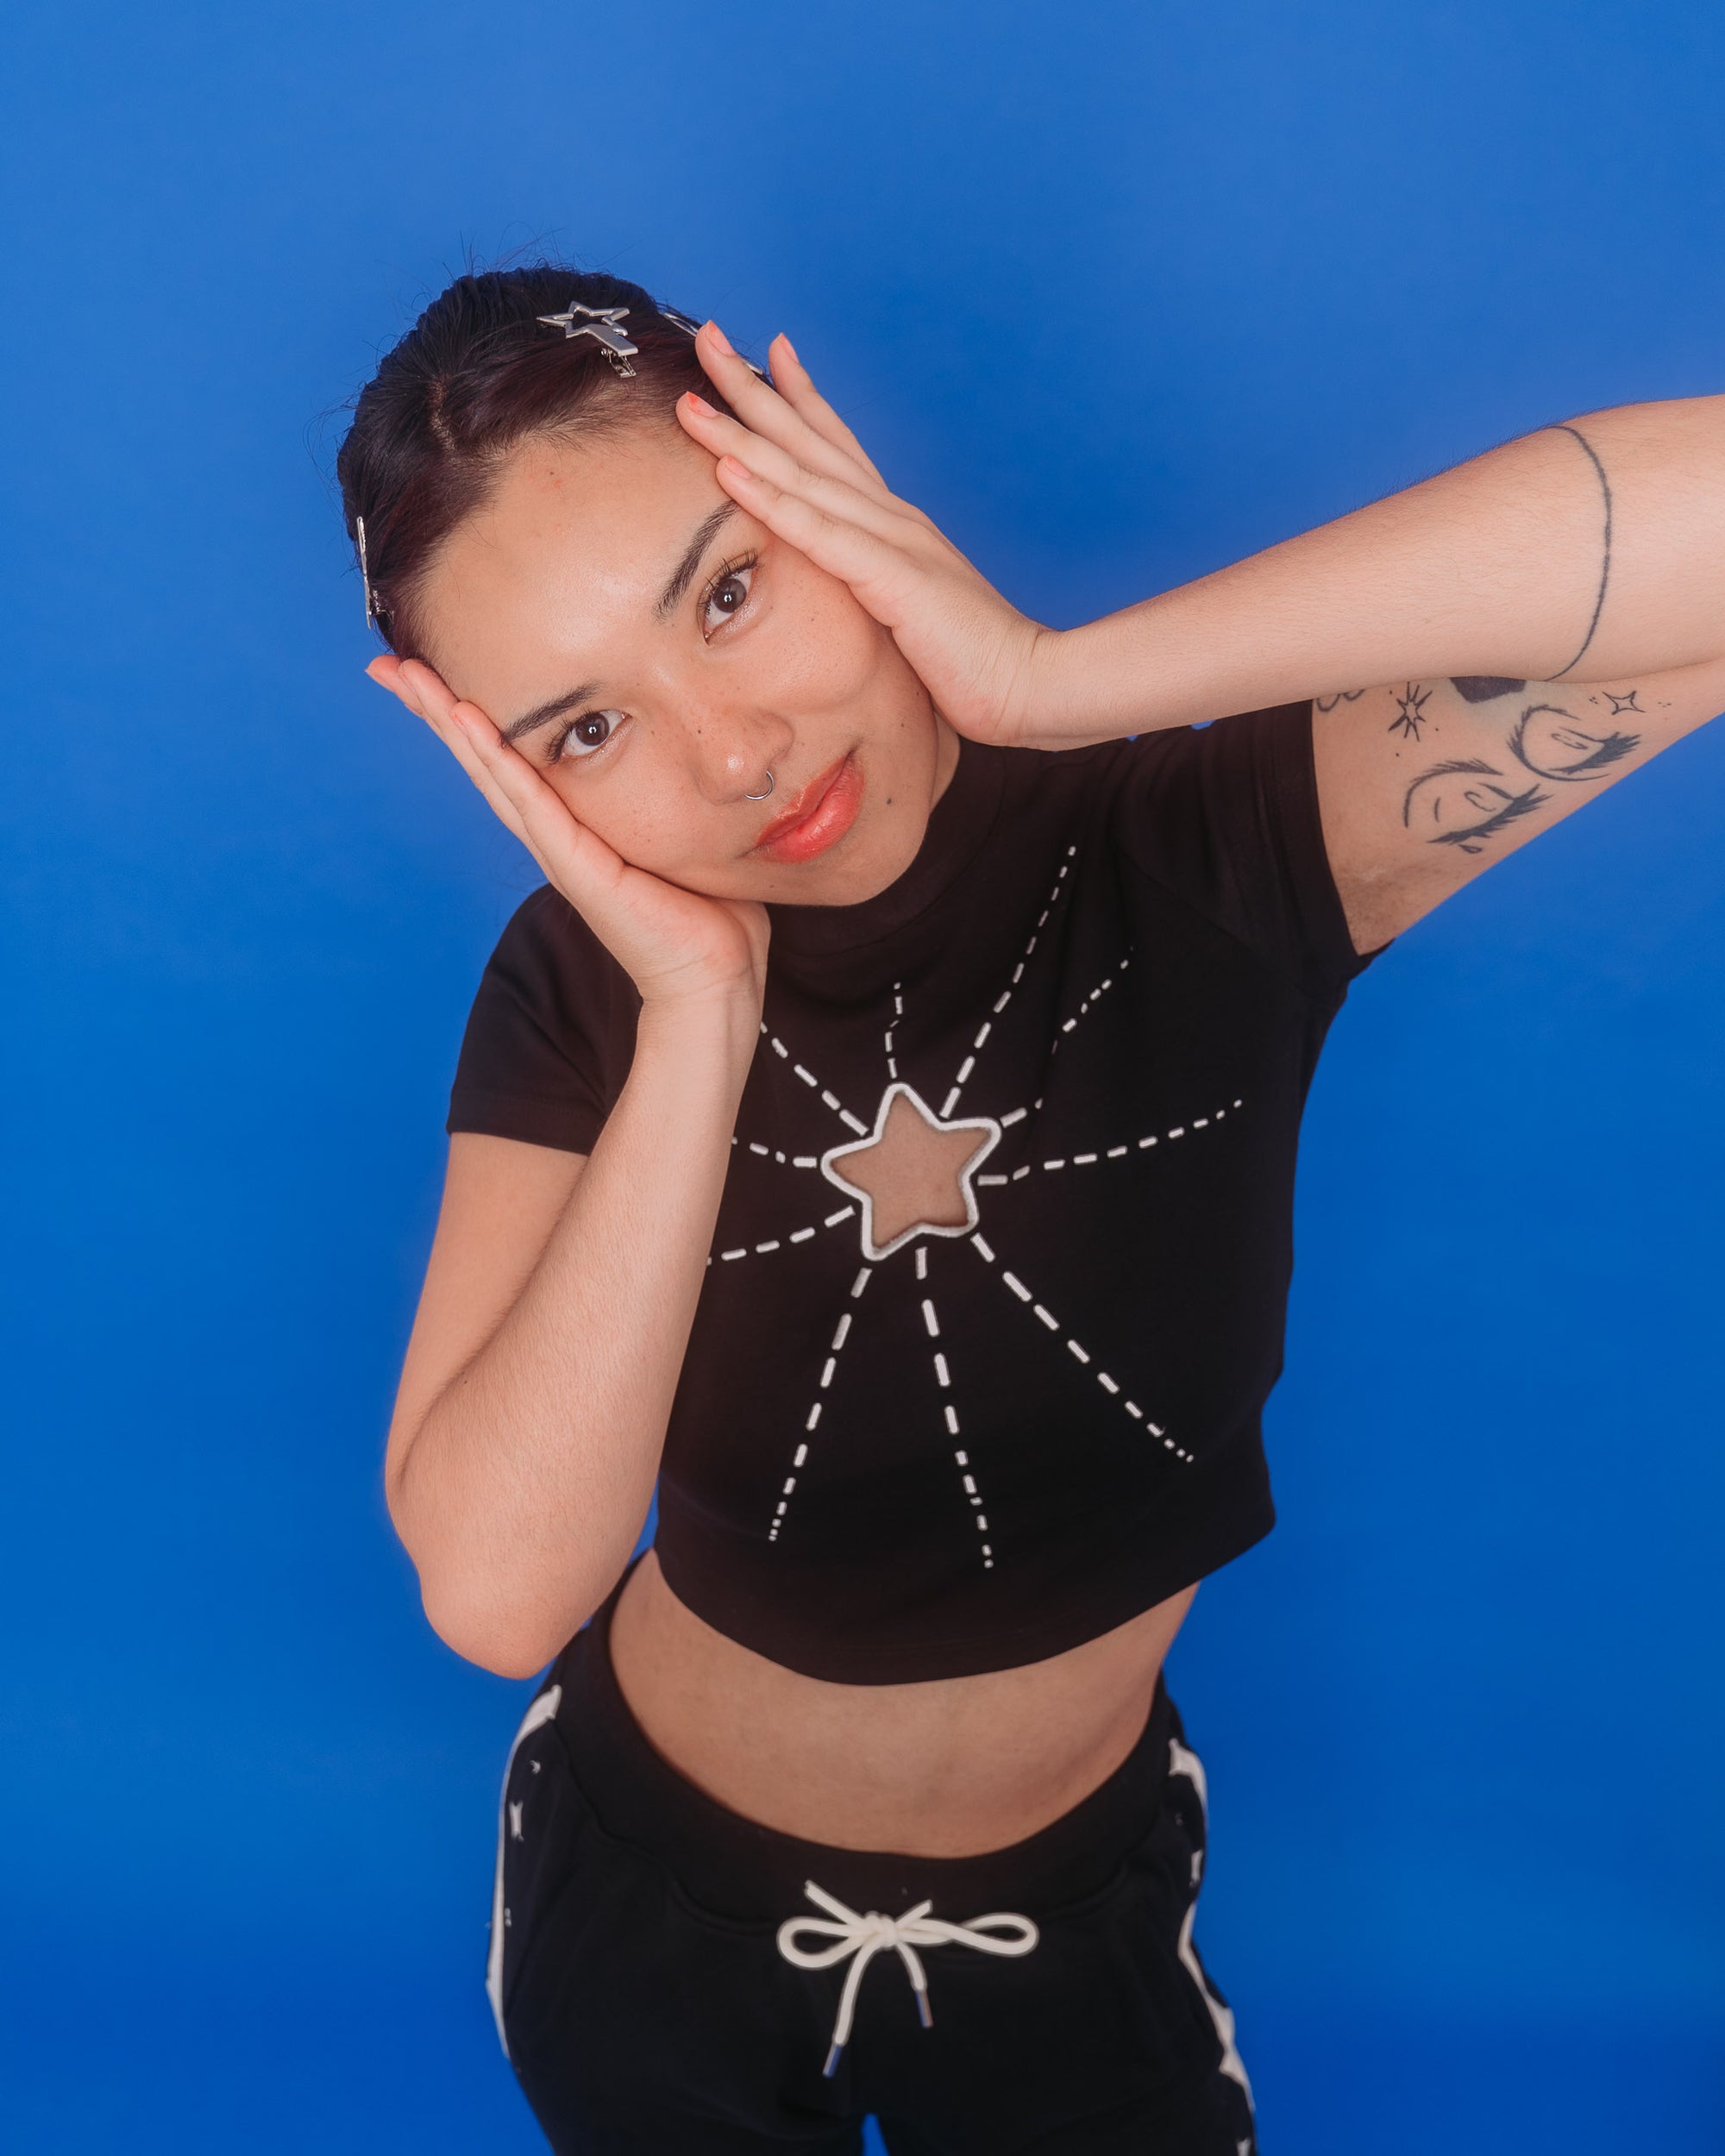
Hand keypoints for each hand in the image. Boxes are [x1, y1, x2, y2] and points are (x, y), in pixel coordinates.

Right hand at [370, 657, 768, 1016]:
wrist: (714, 978)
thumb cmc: (705, 910)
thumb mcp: (678, 831)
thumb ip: (666, 792)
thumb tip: (693, 745)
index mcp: (571, 826)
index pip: (507, 761)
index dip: (468, 716)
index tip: (428, 670)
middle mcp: (553, 836)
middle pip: (481, 761)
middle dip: (434, 710)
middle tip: (388, 664)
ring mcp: (560, 852)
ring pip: (492, 773)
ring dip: (449, 722)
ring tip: (408, 677)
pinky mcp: (579, 867)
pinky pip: (532, 802)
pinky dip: (497, 760)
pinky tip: (468, 719)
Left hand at [678, 323, 1051, 746]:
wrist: (1030, 686)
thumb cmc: (975, 665)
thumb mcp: (914, 619)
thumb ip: (882, 596)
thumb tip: (859, 601)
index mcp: (897, 526)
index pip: (841, 448)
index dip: (802, 398)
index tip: (769, 351)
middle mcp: (892, 517)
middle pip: (810, 440)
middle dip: (753, 388)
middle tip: (708, 337)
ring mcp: (891, 541)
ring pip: (802, 475)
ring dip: (742, 434)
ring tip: (692, 398)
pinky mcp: (890, 577)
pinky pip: (817, 533)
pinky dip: (770, 499)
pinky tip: (728, 471)